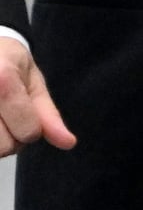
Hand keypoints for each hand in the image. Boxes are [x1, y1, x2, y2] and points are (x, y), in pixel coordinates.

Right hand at [0, 30, 74, 156]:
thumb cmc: (6, 63)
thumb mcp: (32, 82)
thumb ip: (48, 115)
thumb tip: (68, 143)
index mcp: (2, 78)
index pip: (27, 130)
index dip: (31, 128)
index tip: (23, 112)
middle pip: (3, 146)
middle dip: (10, 139)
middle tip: (6, 117)